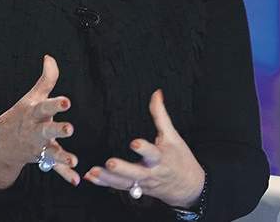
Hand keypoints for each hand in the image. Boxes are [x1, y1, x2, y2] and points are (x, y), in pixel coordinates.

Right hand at [0, 55, 79, 188]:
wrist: (0, 142)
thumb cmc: (21, 115)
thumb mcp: (32, 96)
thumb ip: (46, 79)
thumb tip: (50, 57)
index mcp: (34, 113)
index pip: (45, 107)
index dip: (55, 104)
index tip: (66, 101)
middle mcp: (35, 130)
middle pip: (47, 130)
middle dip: (57, 130)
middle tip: (69, 128)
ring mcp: (38, 146)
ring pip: (51, 152)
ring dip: (62, 156)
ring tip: (74, 160)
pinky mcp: (43, 158)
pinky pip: (54, 168)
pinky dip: (64, 174)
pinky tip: (76, 179)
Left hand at [83, 89, 204, 207]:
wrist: (189, 187)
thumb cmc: (180, 158)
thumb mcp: (173, 136)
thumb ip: (161, 115)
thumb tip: (157, 93)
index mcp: (161, 158)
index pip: (153, 154)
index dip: (144, 149)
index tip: (135, 143)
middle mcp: (151, 173)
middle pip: (136, 173)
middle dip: (123, 169)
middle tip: (110, 163)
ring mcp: (143, 183)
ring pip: (124, 183)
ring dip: (108, 178)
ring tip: (93, 171)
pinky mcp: (136, 188)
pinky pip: (118, 187)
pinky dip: (104, 183)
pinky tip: (90, 177)